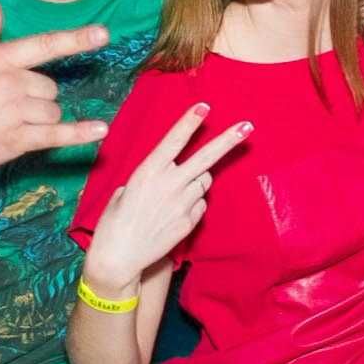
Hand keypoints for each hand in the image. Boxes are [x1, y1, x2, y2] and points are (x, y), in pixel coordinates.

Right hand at [0, 0, 114, 173]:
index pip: (44, 45)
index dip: (76, 39)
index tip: (103, 33)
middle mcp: (8, 84)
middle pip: (50, 87)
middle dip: (37, 96)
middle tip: (7, 105)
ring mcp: (13, 113)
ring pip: (53, 111)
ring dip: (41, 118)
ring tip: (10, 122)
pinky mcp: (15, 141)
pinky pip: (55, 134)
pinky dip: (79, 134)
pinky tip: (100, 130)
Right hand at [79, 103, 253, 295]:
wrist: (119, 256)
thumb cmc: (116, 220)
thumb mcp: (126, 190)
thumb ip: (153, 177)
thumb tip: (174, 175)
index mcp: (148, 172)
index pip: (173, 141)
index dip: (189, 123)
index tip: (205, 106)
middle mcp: (169, 185)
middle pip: (205, 158)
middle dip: (228, 140)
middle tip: (248, 126)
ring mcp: (182, 204)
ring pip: (203, 181)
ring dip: (196, 180)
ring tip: (173, 194)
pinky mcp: (190, 222)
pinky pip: (200, 204)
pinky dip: (192, 204)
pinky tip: (173, 214)